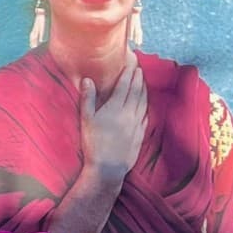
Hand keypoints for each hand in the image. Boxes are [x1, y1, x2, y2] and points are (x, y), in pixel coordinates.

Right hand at [79, 60, 146, 187]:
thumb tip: (88, 80)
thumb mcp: (86, 119)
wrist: (108, 168)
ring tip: (143, 83)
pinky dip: (146, 107)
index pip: (124, 87)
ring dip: (144, 91)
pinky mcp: (139, 135)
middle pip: (136, 93)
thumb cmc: (93, 143)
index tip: (131, 64)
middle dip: (138, 79)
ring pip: (143, 104)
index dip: (128, 74)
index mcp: (115, 108)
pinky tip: (145, 105)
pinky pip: (145, 117)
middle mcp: (128, 114)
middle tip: (139, 69)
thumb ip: (88, 98)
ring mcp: (136, 125)